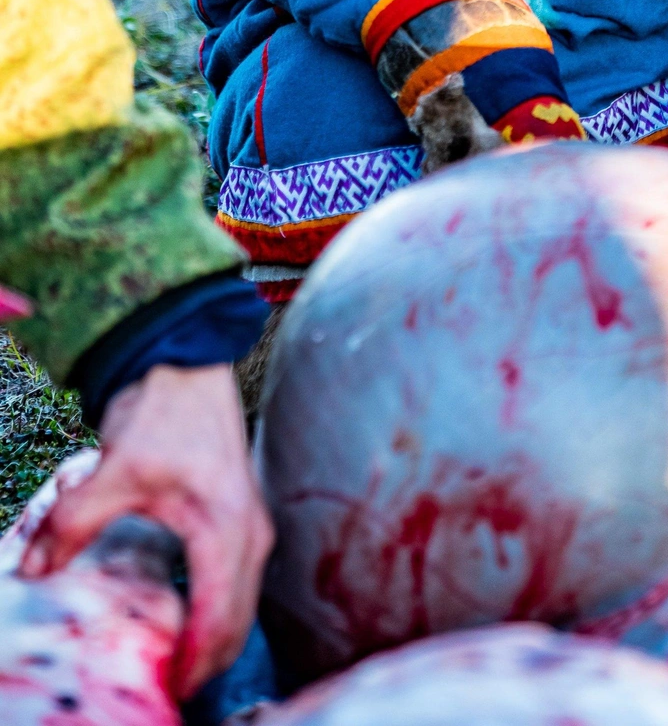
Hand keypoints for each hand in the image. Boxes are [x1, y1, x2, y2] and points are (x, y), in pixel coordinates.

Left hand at [19, 364, 273, 699]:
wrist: (189, 359)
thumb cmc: (166, 408)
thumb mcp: (114, 469)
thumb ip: (73, 522)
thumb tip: (35, 568)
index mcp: (226, 527)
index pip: (218, 618)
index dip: (193, 663)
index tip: (167, 690)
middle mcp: (249, 530)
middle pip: (238, 620)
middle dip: (207, 662)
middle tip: (169, 689)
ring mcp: (250, 521)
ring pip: (243, 602)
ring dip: (215, 638)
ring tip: (177, 665)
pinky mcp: (241, 513)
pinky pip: (239, 580)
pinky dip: (220, 609)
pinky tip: (189, 618)